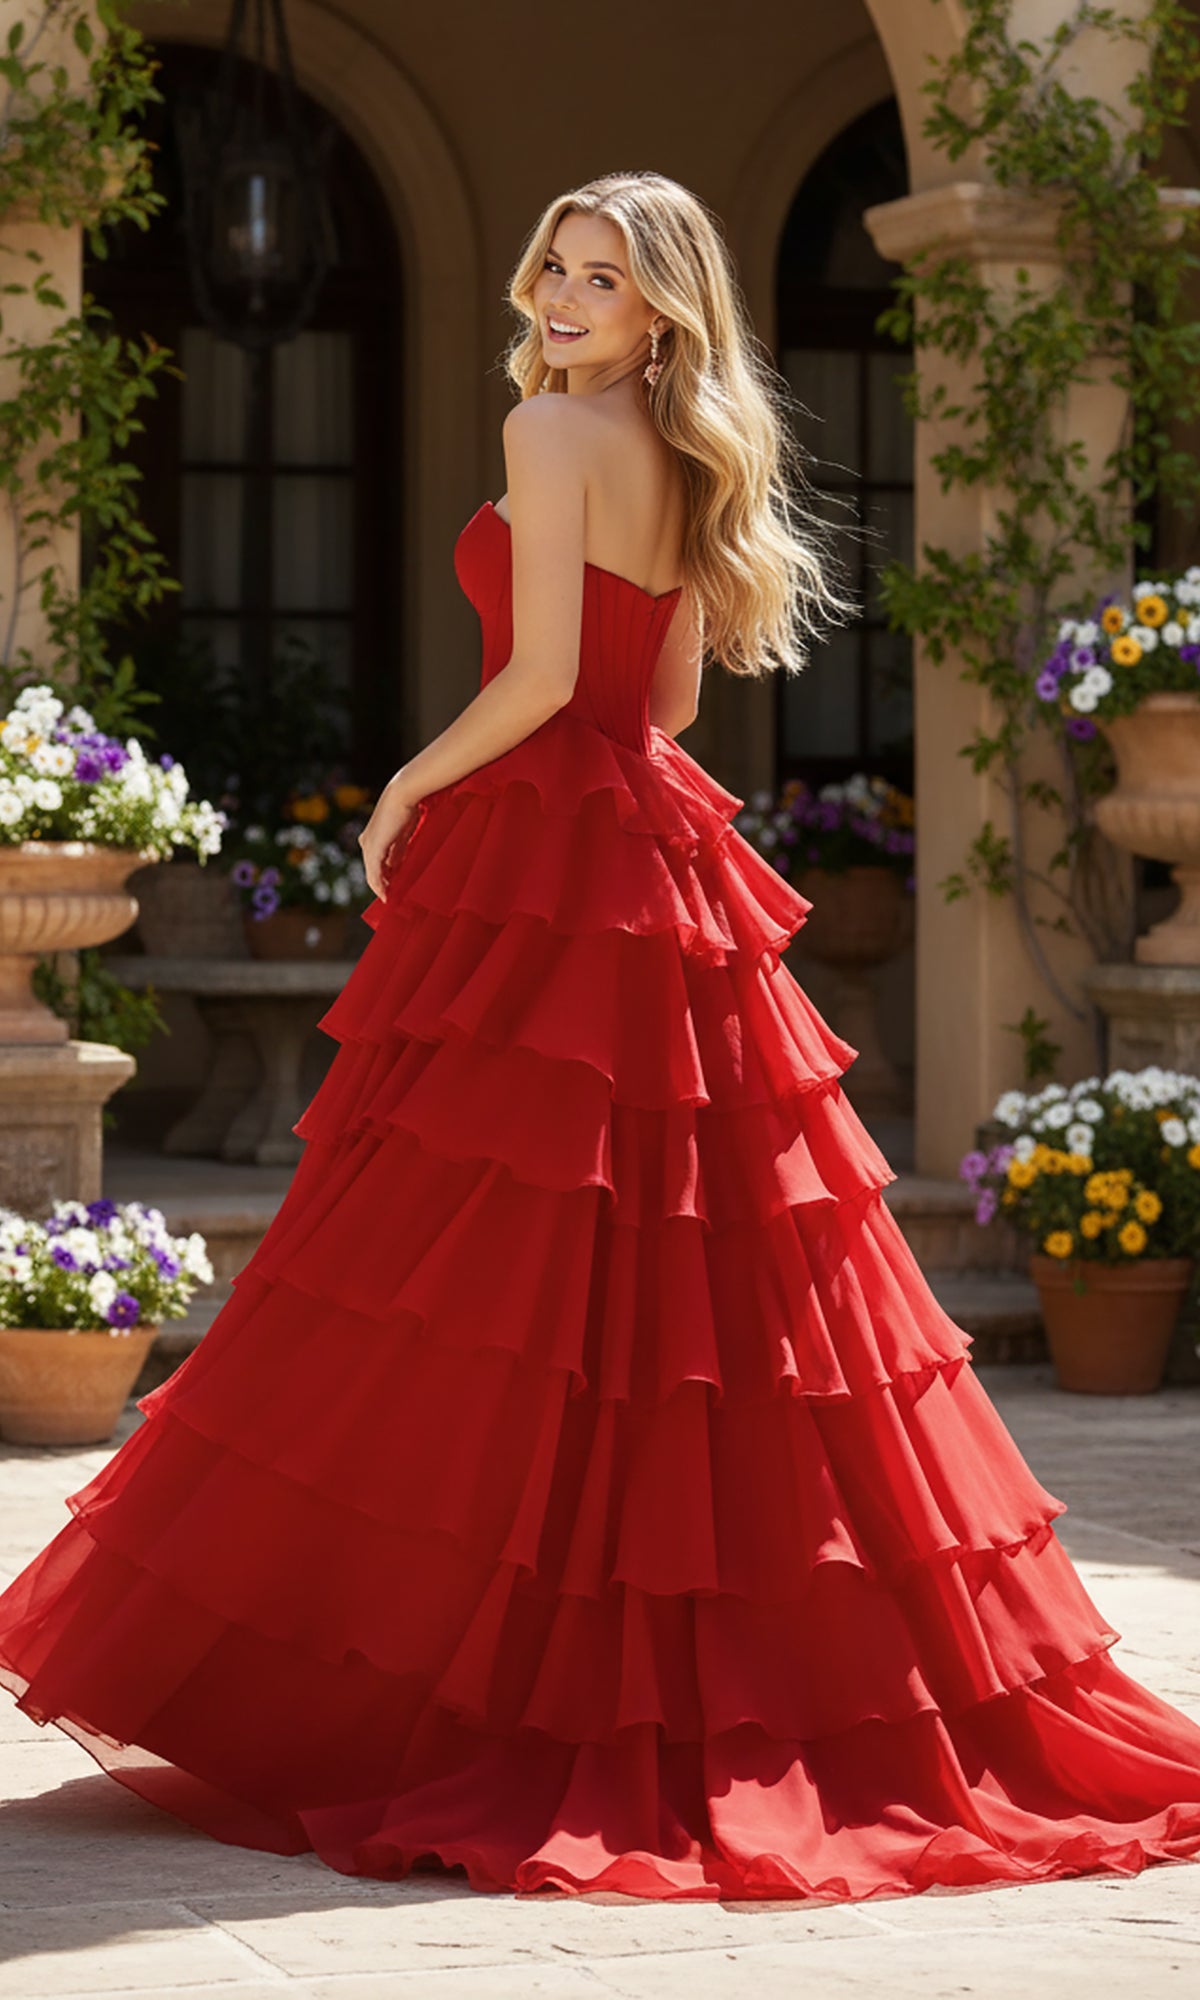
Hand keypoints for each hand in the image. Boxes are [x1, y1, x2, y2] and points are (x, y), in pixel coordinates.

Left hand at [358, 782, 420, 900]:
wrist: (403, 794)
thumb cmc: (407, 807)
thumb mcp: (402, 833)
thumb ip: (398, 850)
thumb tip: (395, 866)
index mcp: (372, 837)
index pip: (376, 863)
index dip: (384, 877)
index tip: (393, 889)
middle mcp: (366, 842)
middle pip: (373, 871)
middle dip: (381, 885)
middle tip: (391, 900)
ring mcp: (368, 846)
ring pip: (372, 874)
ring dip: (381, 888)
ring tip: (389, 901)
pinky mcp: (373, 850)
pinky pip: (375, 874)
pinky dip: (379, 886)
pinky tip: (386, 895)